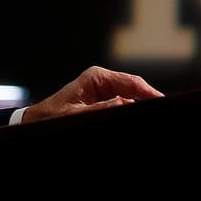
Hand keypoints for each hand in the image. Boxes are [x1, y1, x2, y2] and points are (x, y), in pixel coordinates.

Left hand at [19, 65, 163, 123]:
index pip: (131, 82)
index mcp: (96, 77)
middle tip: (164, 112)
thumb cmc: (51, 118)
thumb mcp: (74, 116)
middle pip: (135, 89)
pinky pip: (123, 105)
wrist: (36, 123)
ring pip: (132, 98)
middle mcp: (103, 80)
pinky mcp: (104, 102)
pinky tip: (138, 118)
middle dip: (149, 99)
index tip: (163, 102)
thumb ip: (100, 109)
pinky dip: (132, 111)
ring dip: (141, 106)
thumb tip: (125, 103)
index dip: (150, 92)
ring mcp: (104, 91)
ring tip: (154, 116)